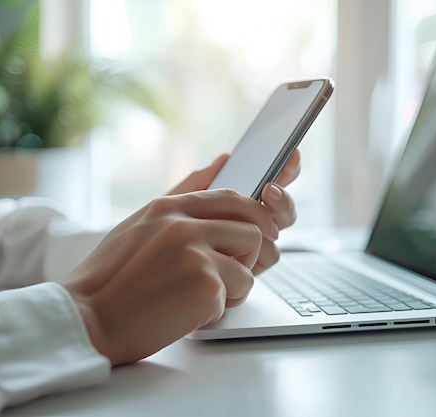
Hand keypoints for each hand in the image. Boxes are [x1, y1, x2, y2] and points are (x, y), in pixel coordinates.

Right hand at [62, 189, 277, 365]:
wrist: (86, 319)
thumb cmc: (110, 279)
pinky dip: (217, 308)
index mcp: (168, 208)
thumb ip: (181, 197)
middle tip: (229, 274)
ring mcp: (194, 252)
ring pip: (250, 265)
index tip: (262, 231)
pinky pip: (236, 295)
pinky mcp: (204, 284)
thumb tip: (221, 161)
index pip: (232, 197)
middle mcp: (183, 224)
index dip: (255, 215)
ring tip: (200, 296)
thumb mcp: (139, 225)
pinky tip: (186, 312)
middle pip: (252, 228)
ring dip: (234, 286)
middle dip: (248, 255)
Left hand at [168, 150, 300, 274]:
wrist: (144, 276)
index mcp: (236, 205)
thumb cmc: (155, 239)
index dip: (286, 168)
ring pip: (276, 235)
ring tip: (245, 226)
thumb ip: (198, 183)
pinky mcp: (247, 271)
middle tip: (269, 192)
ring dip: (266, 228)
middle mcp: (249, 226)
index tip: (291, 155)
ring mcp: (251, 250)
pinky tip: (235, 252)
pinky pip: (266, 258)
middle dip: (283, 199)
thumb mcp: (171, 206)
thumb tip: (226, 158)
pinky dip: (256, 252)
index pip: (271, 182)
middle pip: (283, 211)